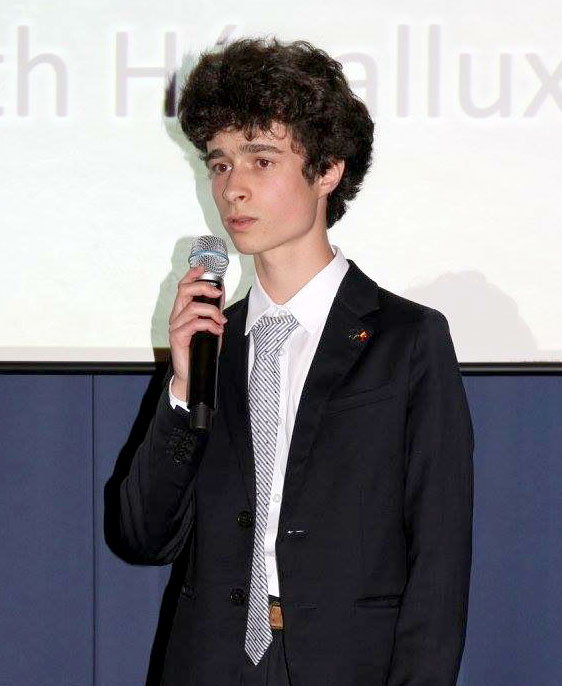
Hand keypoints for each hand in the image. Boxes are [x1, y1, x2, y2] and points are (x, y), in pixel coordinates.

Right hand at [168, 264, 226, 401]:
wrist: (192, 373)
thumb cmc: (201, 350)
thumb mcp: (210, 326)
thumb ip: (213, 311)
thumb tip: (220, 294)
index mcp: (182, 311)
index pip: (183, 287)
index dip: (192, 275)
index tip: (203, 268)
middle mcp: (176, 316)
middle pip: (184, 290)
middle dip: (203, 286)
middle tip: (218, 293)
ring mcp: (175, 326)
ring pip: (193, 307)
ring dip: (212, 312)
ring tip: (221, 321)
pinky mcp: (177, 337)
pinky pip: (194, 323)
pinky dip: (209, 324)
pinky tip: (217, 330)